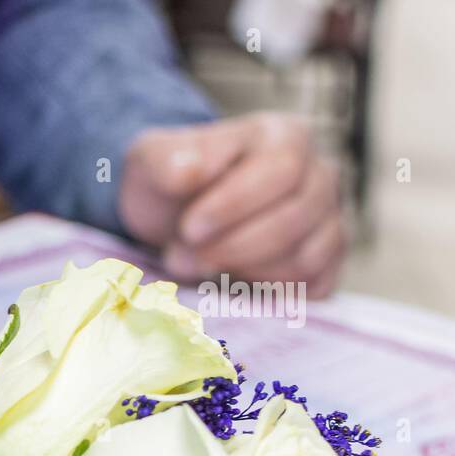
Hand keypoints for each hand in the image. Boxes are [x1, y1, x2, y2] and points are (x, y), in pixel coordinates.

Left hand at [119, 112, 346, 298]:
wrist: (177, 214)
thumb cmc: (172, 182)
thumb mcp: (154, 160)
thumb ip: (166, 160)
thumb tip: (188, 171)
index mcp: (286, 136)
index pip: (282, 170)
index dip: (234, 205)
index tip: (189, 228)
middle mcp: (320, 174)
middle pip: (295, 218)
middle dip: (232, 246)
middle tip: (183, 256)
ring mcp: (328, 219)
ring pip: (306, 257)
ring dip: (244, 271)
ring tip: (200, 264)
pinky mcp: (327, 261)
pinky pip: (315, 284)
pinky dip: (269, 292)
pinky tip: (231, 280)